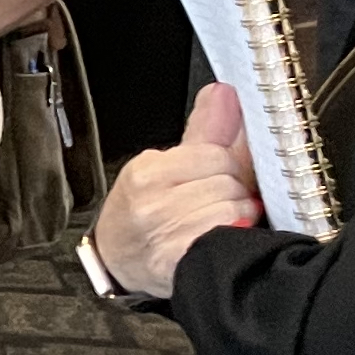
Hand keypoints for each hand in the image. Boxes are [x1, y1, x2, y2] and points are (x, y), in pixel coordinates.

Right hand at [91, 80, 265, 298]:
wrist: (118, 263)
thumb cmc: (142, 215)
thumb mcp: (162, 167)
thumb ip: (202, 130)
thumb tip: (223, 92)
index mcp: (146, 171)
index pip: (214, 153)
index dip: (223, 166)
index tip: (214, 177)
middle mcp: (151, 201)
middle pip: (228, 179)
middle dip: (231, 190)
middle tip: (214, 201)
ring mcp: (165, 231)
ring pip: (234, 205)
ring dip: (236, 214)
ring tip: (215, 220)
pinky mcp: (181, 258)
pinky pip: (229, 231)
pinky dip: (233, 234)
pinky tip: (219, 236)